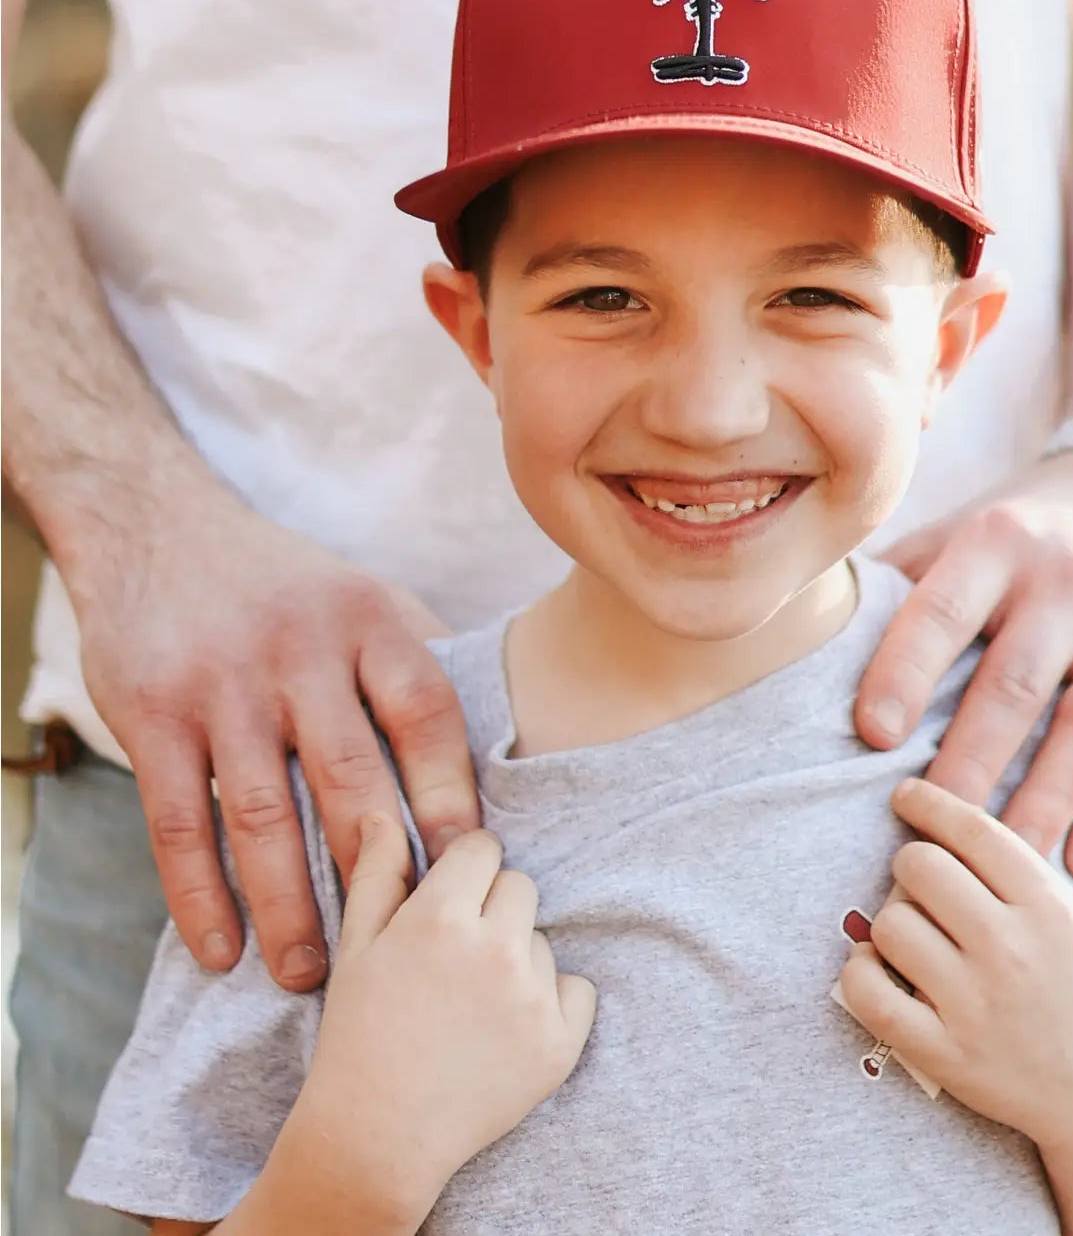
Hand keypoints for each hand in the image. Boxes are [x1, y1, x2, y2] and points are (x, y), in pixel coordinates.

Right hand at [74, 489, 480, 990]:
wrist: (160, 528)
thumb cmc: (286, 585)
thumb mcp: (364, 597)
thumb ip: (417, 663)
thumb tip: (490, 744)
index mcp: (368, 622)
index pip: (426, 714)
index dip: (450, 794)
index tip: (471, 866)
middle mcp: (298, 651)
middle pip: (349, 775)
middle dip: (378, 870)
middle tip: (400, 945)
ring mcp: (221, 684)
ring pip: (263, 814)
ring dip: (289, 905)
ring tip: (310, 974)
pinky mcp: (151, 715)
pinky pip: (179, 821)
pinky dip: (199, 894)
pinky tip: (221, 949)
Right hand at [290, 815, 596, 1213]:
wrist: (377, 1140)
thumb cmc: (359, 1036)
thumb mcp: (356, 948)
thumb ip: (377, 872)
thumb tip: (383, 812)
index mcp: (440, 915)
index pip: (483, 847)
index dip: (463, 874)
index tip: (447, 907)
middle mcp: (494, 947)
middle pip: (519, 885)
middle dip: (492, 911)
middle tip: (455, 962)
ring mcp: (533, 995)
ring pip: (542, 939)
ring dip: (517, 960)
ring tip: (470, 1007)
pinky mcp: (562, 1041)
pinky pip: (577, 989)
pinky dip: (551, 1004)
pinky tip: (506, 1031)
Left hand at [839, 779, 1072, 1151]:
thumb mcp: (1069, 918)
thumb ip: (1012, 870)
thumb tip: (938, 816)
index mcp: (1047, 906)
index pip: (971, 828)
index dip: (928, 801)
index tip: (906, 796)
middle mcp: (1009, 948)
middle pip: (918, 865)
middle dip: (911, 867)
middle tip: (921, 888)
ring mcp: (975, 1004)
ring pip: (890, 923)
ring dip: (891, 925)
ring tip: (913, 940)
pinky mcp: (945, 1054)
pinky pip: (867, 993)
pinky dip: (860, 975)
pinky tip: (876, 972)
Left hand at [855, 451, 1072, 879]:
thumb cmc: (1012, 537)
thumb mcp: (955, 534)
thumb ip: (896, 584)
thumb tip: (800, 639)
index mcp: (997, 542)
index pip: (944, 609)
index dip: (908, 670)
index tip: (874, 736)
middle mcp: (1069, 578)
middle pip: (1016, 682)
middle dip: (971, 762)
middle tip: (930, 838)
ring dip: (1047, 801)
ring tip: (1008, 868)